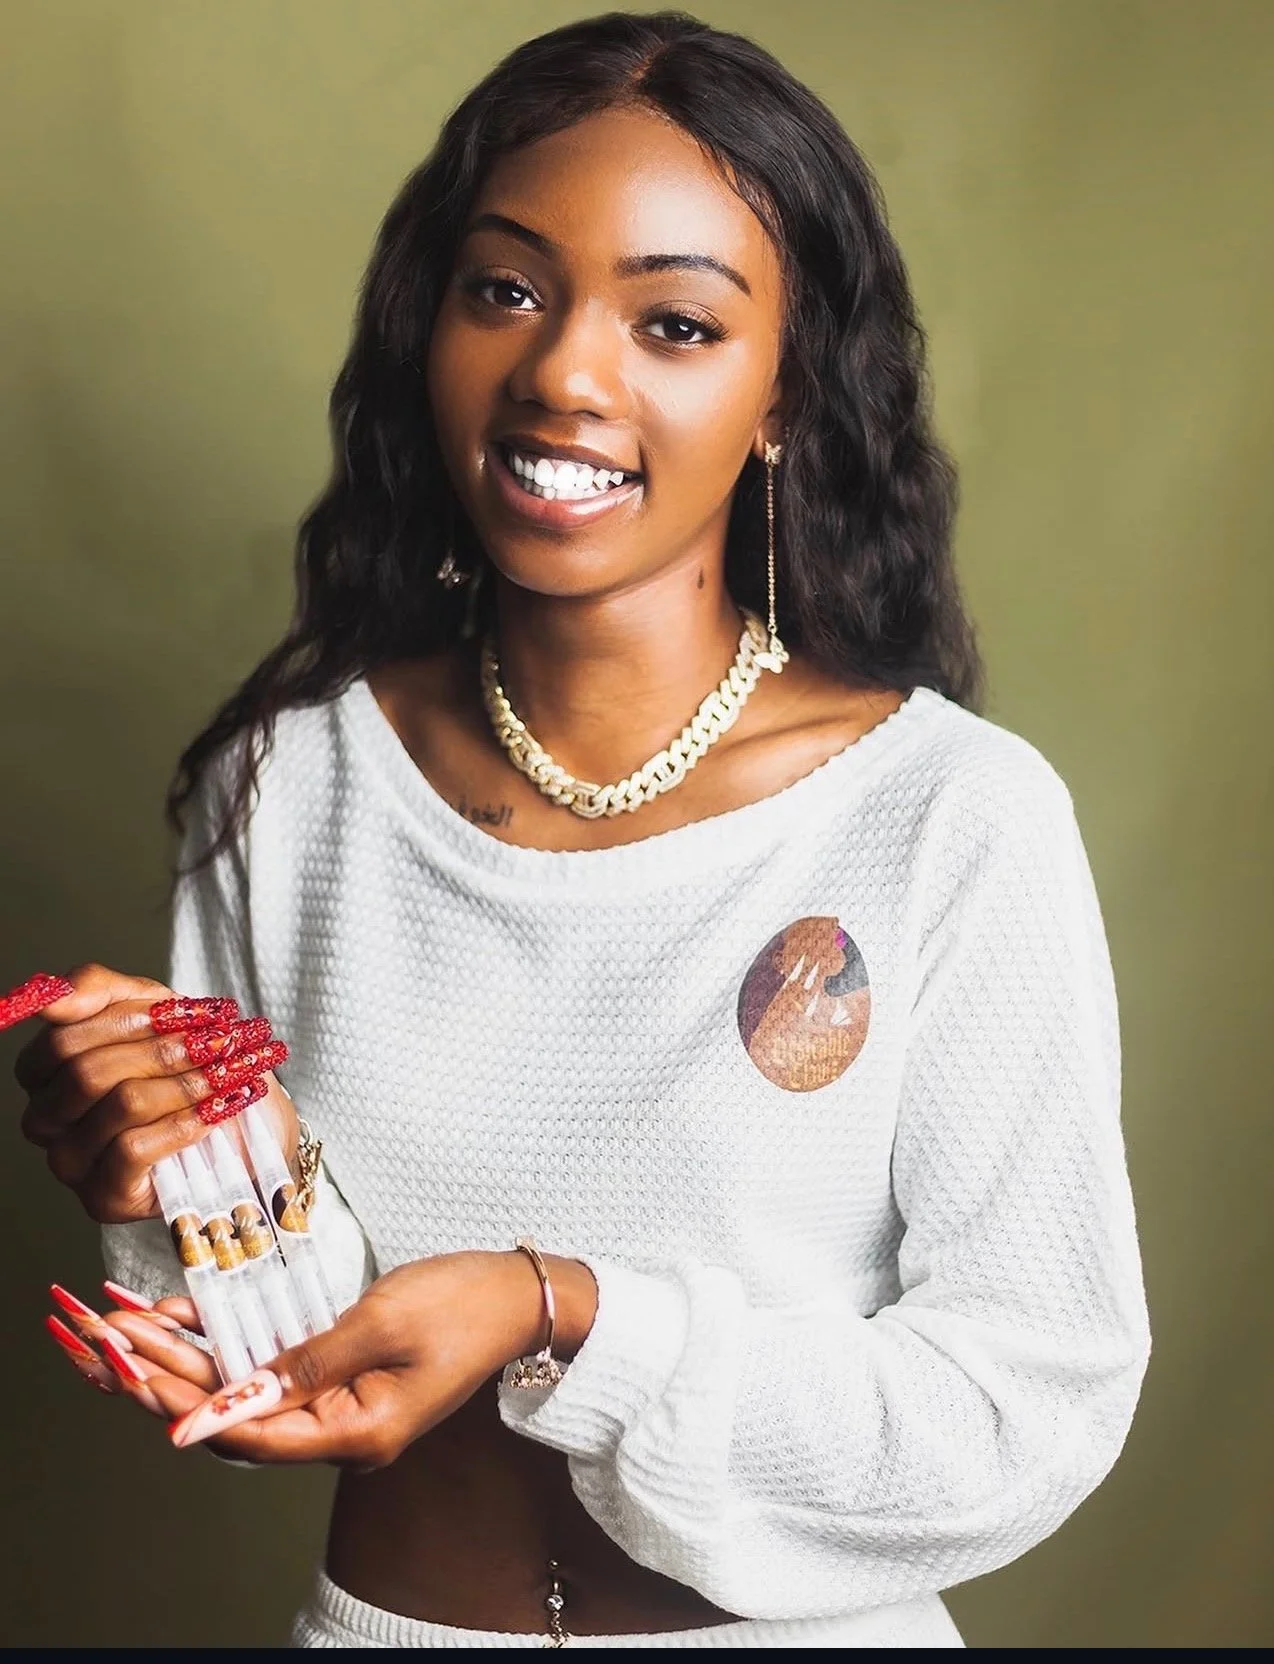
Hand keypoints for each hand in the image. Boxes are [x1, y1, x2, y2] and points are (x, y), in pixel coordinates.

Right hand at [14, 962, 294, 1222]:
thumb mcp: (153, 1009)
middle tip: (220, 1040)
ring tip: (228, 1072)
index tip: (188, 1013)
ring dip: (186, 1083)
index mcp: (46, 1073)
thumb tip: (53, 993)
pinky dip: (184, 1122)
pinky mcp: (105, 1196)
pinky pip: (134, 1148)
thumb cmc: (191, 1063)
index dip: (126, 1021)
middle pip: (87, 1073)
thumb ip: (98, 990)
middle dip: (163, 1051)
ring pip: (120, 1105)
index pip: (60, 1040)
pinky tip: (215, 1111)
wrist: (245, 1125)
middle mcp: (46, 1120)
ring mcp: (71, 1162)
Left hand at [131, 1252, 598, 1465]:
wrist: (522, 1296)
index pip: (252, 1433)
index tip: (134, 1375)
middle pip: (239, 1415)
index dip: (187, 1407)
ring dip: (192, 1360)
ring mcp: (344, 1408)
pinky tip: (188, 1322)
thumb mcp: (383, 1321)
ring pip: (249, 1393)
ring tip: (130, 1328)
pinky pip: (275, 1373)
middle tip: (112, 1339)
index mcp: (358, 1433)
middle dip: (172, 1377)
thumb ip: (307, 1359)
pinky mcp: (345, 1378)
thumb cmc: (465, 1303)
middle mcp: (344, 1433)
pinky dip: (232, 1349)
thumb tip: (237, 1392)